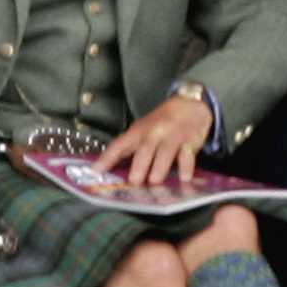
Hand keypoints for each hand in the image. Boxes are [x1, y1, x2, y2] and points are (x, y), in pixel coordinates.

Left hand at [94, 95, 213, 184]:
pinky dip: (186, 167)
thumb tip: (113, 168)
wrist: (188, 105)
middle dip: (138, 166)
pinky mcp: (189, 141)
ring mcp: (172, 137)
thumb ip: (130, 148)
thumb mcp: (142, 130)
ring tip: (154, 182)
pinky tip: (184, 178)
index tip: (97, 169)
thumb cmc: (161, 121)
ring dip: (159, 168)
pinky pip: (187, 155)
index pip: (119, 145)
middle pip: (144, 150)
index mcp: (138, 132)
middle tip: (133, 181)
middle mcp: (153, 134)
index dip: (107, 157)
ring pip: (165, 153)